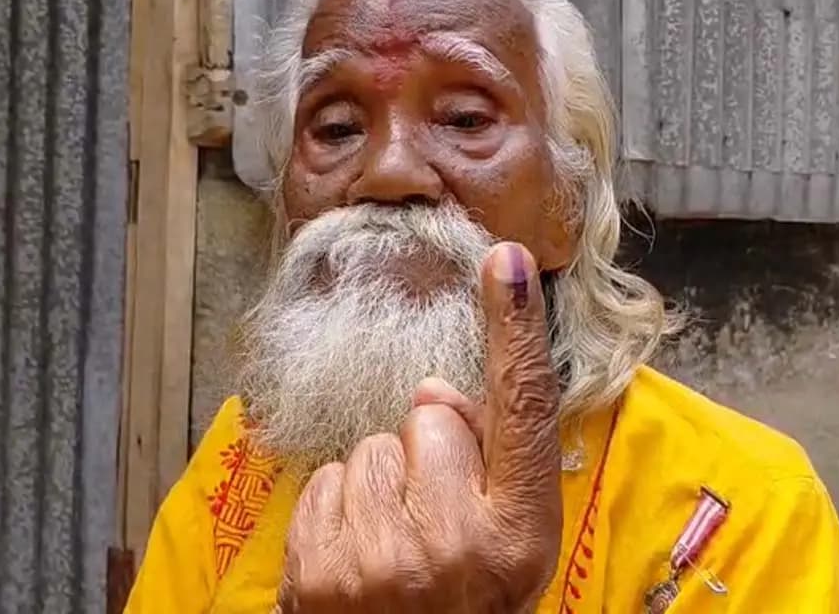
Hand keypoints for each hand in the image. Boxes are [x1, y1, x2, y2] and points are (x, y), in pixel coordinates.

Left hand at [277, 242, 562, 612]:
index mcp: (518, 535)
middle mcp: (452, 545)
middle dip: (429, 450)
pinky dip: (340, 509)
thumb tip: (433, 391)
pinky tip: (359, 554)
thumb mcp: (515, 544)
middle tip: (435, 515)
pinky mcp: (316, 571)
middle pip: (429, 415)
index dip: (515, 329)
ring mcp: (377, 562)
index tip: (505, 258)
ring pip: (370, 448)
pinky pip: (326, 480)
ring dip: (380, 484)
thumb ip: (496, 461)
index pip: (522, 411)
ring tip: (395, 543)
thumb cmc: (471, 605)